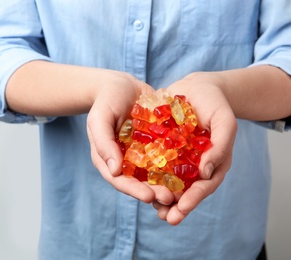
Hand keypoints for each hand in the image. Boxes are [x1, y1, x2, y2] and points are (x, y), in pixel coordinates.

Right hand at [86, 71, 174, 204]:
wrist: (122, 84)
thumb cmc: (106, 100)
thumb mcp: (100, 118)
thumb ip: (103, 142)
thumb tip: (114, 170)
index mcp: (109, 159)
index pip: (120, 181)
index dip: (134, 190)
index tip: (149, 197)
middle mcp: (127, 161)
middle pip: (140, 182)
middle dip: (155, 191)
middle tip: (170, 198)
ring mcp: (143, 153)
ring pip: (156, 173)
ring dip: (168, 183)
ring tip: (182, 191)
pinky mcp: (157, 144)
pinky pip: (166, 155)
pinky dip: (176, 164)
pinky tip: (190, 168)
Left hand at [153, 72, 237, 224]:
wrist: (198, 88)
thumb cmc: (216, 104)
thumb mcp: (225, 122)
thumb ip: (220, 147)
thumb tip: (205, 174)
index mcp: (214, 163)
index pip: (205, 186)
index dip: (193, 199)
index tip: (181, 209)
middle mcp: (197, 166)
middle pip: (187, 190)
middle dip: (177, 205)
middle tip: (166, 217)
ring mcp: (181, 159)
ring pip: (171, 182)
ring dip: (162, 196)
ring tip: (152, 207)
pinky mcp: (166, 149)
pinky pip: (158, 165)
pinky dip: (151, 175)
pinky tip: (140, 182)